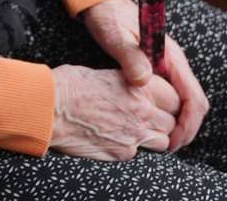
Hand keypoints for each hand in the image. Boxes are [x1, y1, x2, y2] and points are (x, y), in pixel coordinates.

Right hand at [49, 64, 179, 160]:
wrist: (50, 108)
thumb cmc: (71, 84)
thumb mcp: (106, 73)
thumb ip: (129, 83)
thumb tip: (136, 86)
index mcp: (141, 87)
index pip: (175, 99)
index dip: (169, 102)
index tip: (163, 103)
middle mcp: (143, 112)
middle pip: (171, 122)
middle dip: (164, 121)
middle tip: (150, 118)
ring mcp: (134, 135)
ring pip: (162, 142)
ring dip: (154, 137)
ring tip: (137, 131)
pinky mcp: (121, 153)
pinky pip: (138, 153)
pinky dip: (131, 148)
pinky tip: (117, 139)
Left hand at [80, 0, 210, 151]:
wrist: (103, 3)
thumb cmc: (108, 17)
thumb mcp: (114, 34)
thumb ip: (127, 55)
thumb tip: (142, 80)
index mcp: (170, 56)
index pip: (193, 96)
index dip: (188, 124)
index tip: (174, 142)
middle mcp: (174, 63)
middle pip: (195, 103)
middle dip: (186, 129)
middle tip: (168, 149)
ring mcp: (168, 67)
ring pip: (186, 102)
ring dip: (179, 124)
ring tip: (162, 143)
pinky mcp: (159, 70)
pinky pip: (173, 97)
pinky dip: (170, 115)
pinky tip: (154, 125)